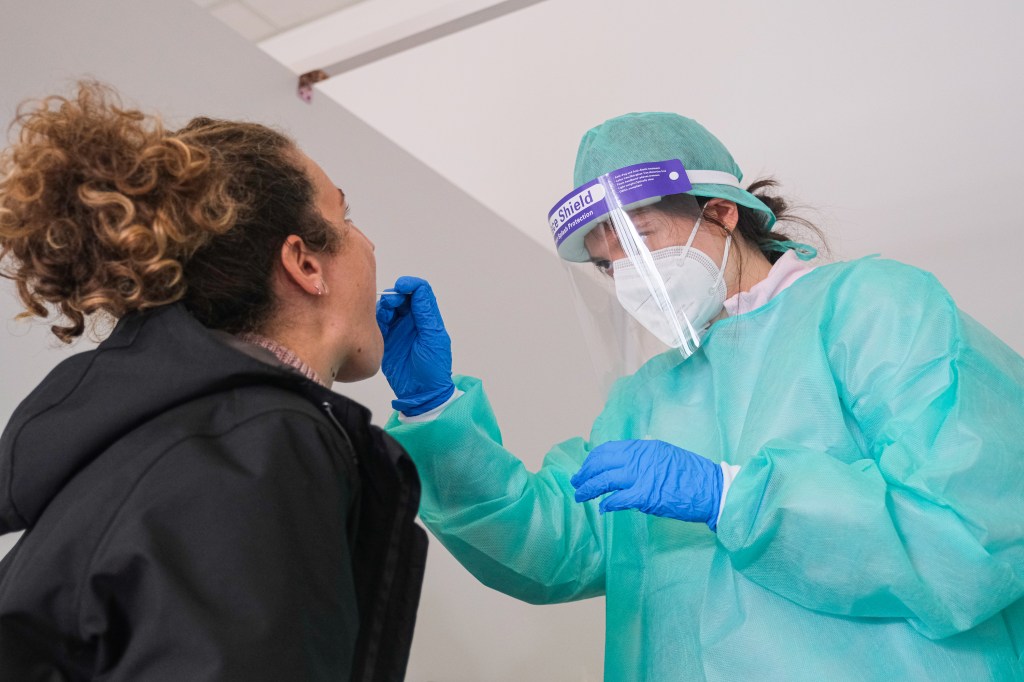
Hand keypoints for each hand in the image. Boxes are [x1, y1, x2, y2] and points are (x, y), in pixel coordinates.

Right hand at [376, 276, 455, 415]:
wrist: (421, 392)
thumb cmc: (433, 368)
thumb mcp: (433, 337)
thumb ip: (425, 313)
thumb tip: (418, 289)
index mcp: (427, 319)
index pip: (420, 292)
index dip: (411, 285)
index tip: (401, 286)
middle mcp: (412, 321)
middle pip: (402, 298)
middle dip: (395, 295)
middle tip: (392, 303)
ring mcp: (399, 330)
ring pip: (389, 308)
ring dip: (386, 306)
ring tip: (386, 314)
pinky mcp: (386, 340)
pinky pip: (379, 323)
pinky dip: (377, 318)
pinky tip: (379, 322)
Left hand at [570, 439, 723, 530]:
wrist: (712, 489)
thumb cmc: (692, 475)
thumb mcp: (668, 453)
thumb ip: (649, 452)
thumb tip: (637, 448)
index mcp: (645, 446)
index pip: (609, 450)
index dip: (593, 460)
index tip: (585, 468)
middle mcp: (640, 457)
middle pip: (601, 463)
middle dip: (585, 474)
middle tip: (576, 484)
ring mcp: (642, 475)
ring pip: (605, 480)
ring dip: (589, 489)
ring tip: (581, 496)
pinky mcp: (645, 495)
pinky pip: (617, 499)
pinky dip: (607, 504)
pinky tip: (603, 508)